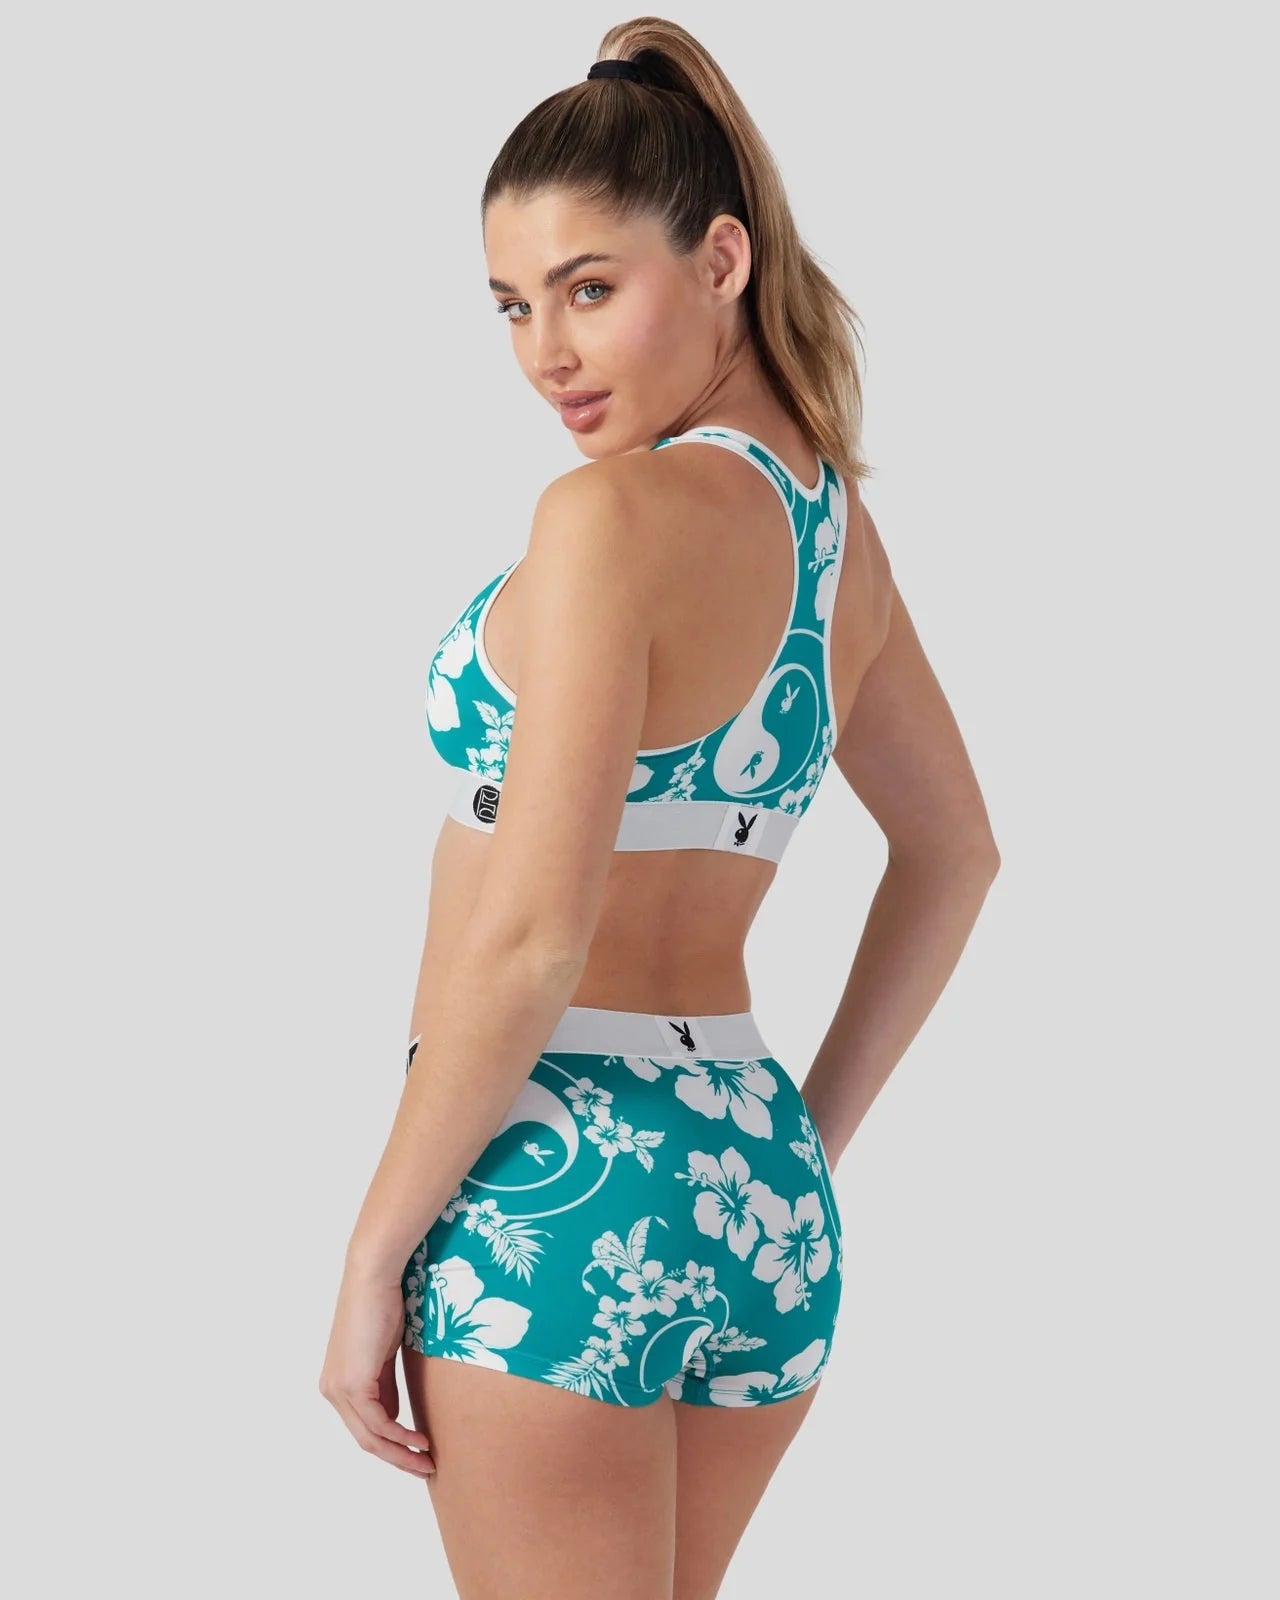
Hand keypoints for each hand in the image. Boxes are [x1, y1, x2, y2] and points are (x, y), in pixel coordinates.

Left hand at [319, 1261, 434, 1477]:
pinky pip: (378, 1424)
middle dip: (397, 1458)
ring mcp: (339, 1389)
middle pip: (366, 1439)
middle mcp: (332, 1390)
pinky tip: (420, 1441)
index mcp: (337, 1383)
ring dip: (401, 1453)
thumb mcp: (384, 1353)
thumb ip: (384, 1385)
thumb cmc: (384, 1304)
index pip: (364, 1426)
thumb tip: (393, 1416)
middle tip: (424, 1468)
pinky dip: (401, 1437)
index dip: (391, 1445)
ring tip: (427, 1461)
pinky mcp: (352, 1384)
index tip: (417, 1452)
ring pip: (371, 1437)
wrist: (374, 1276)